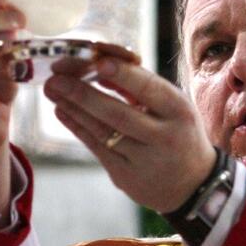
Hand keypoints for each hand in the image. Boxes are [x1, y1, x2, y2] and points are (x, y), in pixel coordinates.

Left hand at [44, 58, 216, 213]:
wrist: (192, 184)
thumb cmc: (177, 132)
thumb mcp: (172, 107)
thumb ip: (142, 88)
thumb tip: (101, 64)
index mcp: (179, 112)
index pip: (149, 89)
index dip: (123, 75)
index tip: (96, 60)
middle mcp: (164, 137)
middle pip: (119, 114)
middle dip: (83, 93)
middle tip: (57, 77)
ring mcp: (145, 160)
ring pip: (103, 132)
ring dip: (74, 108)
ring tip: (53, 89)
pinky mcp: (126, 177)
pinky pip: (97, 149)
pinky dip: (77, 127)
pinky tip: (62, 111)